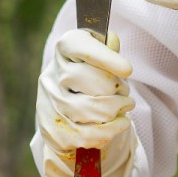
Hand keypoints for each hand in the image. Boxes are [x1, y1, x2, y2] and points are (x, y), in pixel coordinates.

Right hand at [36, 28, 136, 176]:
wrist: (67, 106)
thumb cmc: (91, 74)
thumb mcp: (99, 55)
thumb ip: (106, 48)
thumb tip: (111, 40)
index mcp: (64, 50)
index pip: (81, 47)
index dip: (105, 57)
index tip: (127, 70)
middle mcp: (52, 75)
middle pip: (91, 81)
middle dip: (117, 89)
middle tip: (126, 93)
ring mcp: (50, 104)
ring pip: (90, 110)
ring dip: (116, 110)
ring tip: (125, 107)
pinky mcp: (53, 130)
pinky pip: (86, 135)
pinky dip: (109, 132)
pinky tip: (120, 124)